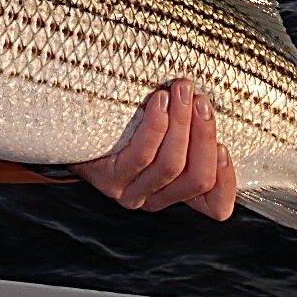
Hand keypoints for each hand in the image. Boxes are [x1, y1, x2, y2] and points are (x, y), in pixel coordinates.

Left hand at [70, 78, 235, 220]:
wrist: (69, 132)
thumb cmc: (121, 128)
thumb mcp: (160, 134)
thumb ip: (186, 133)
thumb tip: (209, 107)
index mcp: (174, 193)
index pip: (215, 205)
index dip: (227, 179)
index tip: (225, 144)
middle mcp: (155, 199)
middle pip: (196, 177)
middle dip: (204, 134)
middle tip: (200, 99)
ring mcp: (131, 193)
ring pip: (172, 164)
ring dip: (182, 123)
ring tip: (181, 91)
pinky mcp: (110, 181)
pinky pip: (142, 155)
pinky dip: (156, 125)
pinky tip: (159, 101)